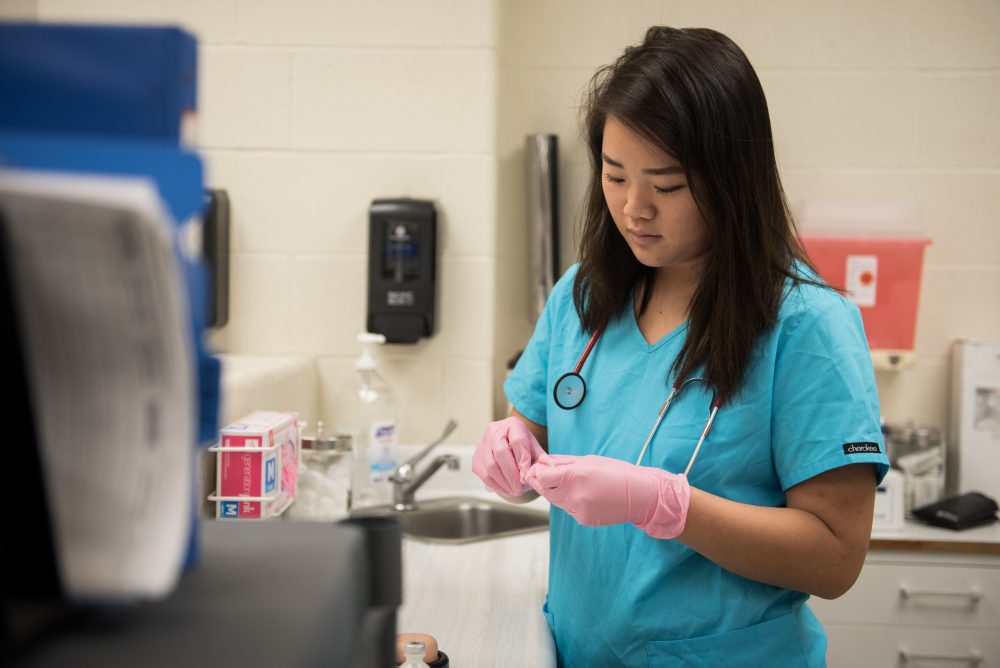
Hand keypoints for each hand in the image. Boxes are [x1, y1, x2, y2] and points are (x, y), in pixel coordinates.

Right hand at [472, 417, 545, 495]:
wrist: (508, 446)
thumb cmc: (524, 448)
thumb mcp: (536, 450)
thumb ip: (543, 460)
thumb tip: (550, 468)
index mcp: (512, 425)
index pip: (517, 441)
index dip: (523, 460)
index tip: (527, 476)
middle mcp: (494, 430)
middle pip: (501, 453)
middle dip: (512, 475)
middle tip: (521, 488)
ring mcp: (482, 444)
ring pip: (490, 466)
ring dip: (504, 483)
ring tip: (515, 490)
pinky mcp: (476, 458)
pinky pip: (484, 475)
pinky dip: (496, 485)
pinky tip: (506, 489)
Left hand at [525, 454, 690, 538]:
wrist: (641, 496)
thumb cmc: (618, 473)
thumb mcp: (590, 460)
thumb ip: (564, 462)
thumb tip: (544, 462)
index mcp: (576, 476)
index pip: (542, 478)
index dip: (537, 473)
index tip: (539, 468)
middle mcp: (575, 495)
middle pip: (546, 492)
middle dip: (543, 483)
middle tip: (544, 474)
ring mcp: (579, 510)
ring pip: (557, 501)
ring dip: (557, 492)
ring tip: (570, 482)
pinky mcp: (584, 520)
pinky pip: (569, 509)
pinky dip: (570, 501)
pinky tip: (583, 494)